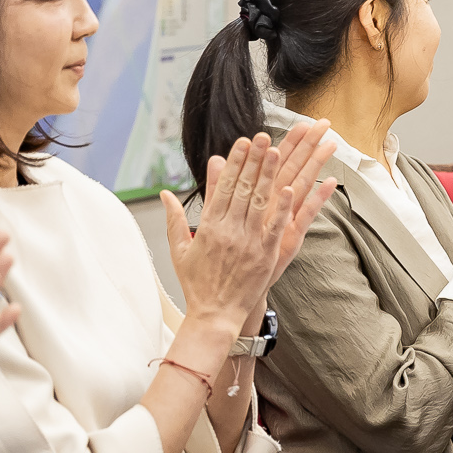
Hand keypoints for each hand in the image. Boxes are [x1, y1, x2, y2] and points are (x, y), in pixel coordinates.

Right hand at [162, 131, 336, 349]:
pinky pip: (274, 227)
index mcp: (208, 228)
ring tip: (276, 151)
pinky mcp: (264, 256)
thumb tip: (164, 194)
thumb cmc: (197, 284)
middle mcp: (228, 231)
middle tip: (262, 136)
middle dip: (252, 160)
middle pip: (242, 189)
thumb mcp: (179, 251)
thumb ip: (173, 220)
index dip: (233, 163)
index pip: (222, 188)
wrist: (214, 316)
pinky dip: (281, 207)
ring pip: (259, 202)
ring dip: (267, 175)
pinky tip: (289, 187)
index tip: (241, 143)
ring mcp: (248, 243)